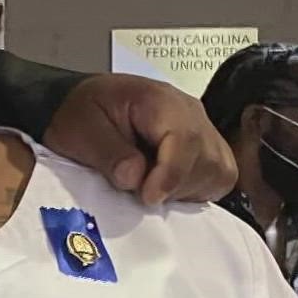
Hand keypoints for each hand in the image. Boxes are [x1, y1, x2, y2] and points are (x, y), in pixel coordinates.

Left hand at [44, 74, 235, 205]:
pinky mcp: (203, 146)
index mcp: (158, 99)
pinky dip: (197, 189)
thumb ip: (108, 152)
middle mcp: (189, 110)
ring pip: (219, 170)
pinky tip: (168, 189)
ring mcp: (201, 127)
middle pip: (208, 158)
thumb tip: (135, 178)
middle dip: (176, 185)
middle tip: (141, 193)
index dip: (171, 174)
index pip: (185, 138)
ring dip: (188, 190)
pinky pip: (218, 175)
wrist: (79, 105)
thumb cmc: (78, 113)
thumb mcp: (78, 130)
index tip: (148, 197)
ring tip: (152, 188)